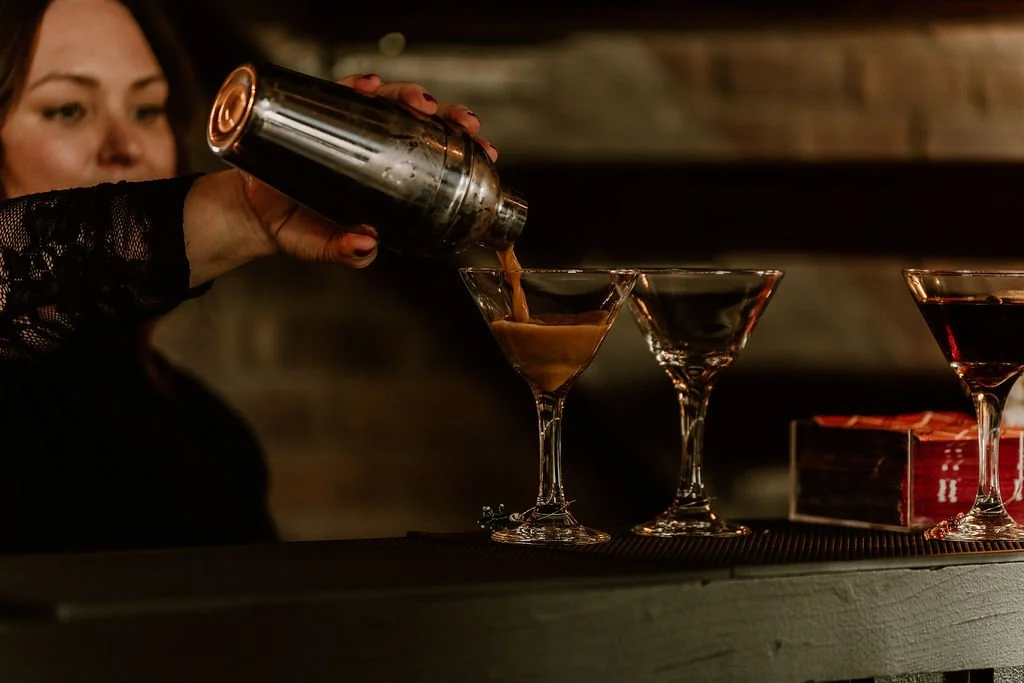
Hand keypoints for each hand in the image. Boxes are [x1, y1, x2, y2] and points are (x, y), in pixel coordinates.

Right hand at [240, 73, 497, 268]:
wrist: (251, 211)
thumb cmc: (296, 226)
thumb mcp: (322, 246)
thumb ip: (344, 252)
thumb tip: (366, 245)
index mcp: (390, 177)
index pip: (435, 156)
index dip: (463, 150)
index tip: (486, 152)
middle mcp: (375, 147)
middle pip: (420, 123)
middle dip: (447, 116)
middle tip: (464, 123)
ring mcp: (349, 128)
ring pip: (388, 101)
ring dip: (408, 95)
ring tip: (420, 103)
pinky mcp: (316, 113)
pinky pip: (339, 92)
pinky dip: (356, 85)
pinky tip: (366, 86)